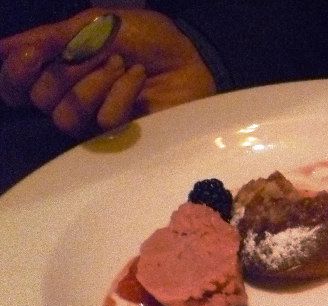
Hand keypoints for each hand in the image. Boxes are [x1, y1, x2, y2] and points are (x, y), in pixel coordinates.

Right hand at [0, 8, 215, 136]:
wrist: (187, 56)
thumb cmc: (145, 38)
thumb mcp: (94, 25)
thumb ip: (50, 38)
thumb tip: (2, 46)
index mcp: (58, 70)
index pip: (14, 88)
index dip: (14, 74)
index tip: (34, 53)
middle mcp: (69, 98)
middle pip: (40, 101)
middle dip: (68, 71)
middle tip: (100, 53)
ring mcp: (95, 121)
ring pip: (67, 117)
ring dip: (95, 83)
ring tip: (121, 65)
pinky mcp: (122, 135)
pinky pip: (104, 120)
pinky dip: (121, 93)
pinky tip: (138, 78)